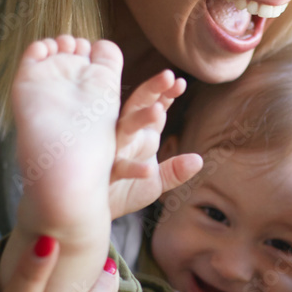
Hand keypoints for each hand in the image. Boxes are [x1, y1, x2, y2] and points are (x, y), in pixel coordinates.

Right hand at [107, 70, 201, 218]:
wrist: (93, 214)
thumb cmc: (122, 191)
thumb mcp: (155, 183)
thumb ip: (176, 171)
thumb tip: (199, 160)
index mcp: (138, 133)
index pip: (153, 106)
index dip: (166, 93)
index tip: (180, 82)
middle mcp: (125, 136)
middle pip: (138, 105)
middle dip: (153, 90)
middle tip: (169, 76)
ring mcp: (112, 151)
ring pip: (125, 128)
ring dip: (141, 119)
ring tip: (159, 111)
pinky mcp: (104, 173)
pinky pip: (119, 167)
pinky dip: (133, 169)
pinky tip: (149, 170)